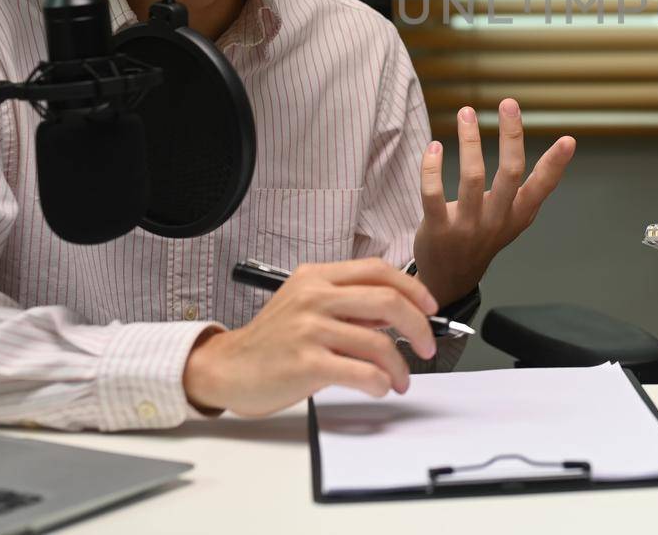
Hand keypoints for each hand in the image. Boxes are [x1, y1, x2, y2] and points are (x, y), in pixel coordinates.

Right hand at [182, 259, 438, 416]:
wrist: (228, 369)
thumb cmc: (272, 341)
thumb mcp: (307, 306)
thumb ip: (349, 304)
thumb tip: (398, 312)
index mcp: (316, 277)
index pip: (378, 270)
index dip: (413, 288)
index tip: (430, 308)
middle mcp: (313, 296)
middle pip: (387, 300)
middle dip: (419, 326)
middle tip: (427, 347)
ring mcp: (309, 329)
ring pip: (378, 342)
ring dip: (399, 366)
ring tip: (400, 380)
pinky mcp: (305, 363)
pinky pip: (361, 372)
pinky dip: (380, 383)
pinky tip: (378, 388)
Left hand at [412, 99, 575, 305]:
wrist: (450, 280)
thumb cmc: (483, 239)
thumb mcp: (513, 221)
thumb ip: (529, 193)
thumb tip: (562, 156)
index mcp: (518, 215)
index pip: (542, 187)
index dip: (556, 164)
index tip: (569, 140)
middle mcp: (496, 221)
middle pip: (509, 173)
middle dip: (511, 136)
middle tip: (509, 103)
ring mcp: (467, 227)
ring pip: (471, 177)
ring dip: (470, 141)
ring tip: (467, 112)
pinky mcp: (437, 230)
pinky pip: (433, 195)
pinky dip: (432, 168)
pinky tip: (435, 146)